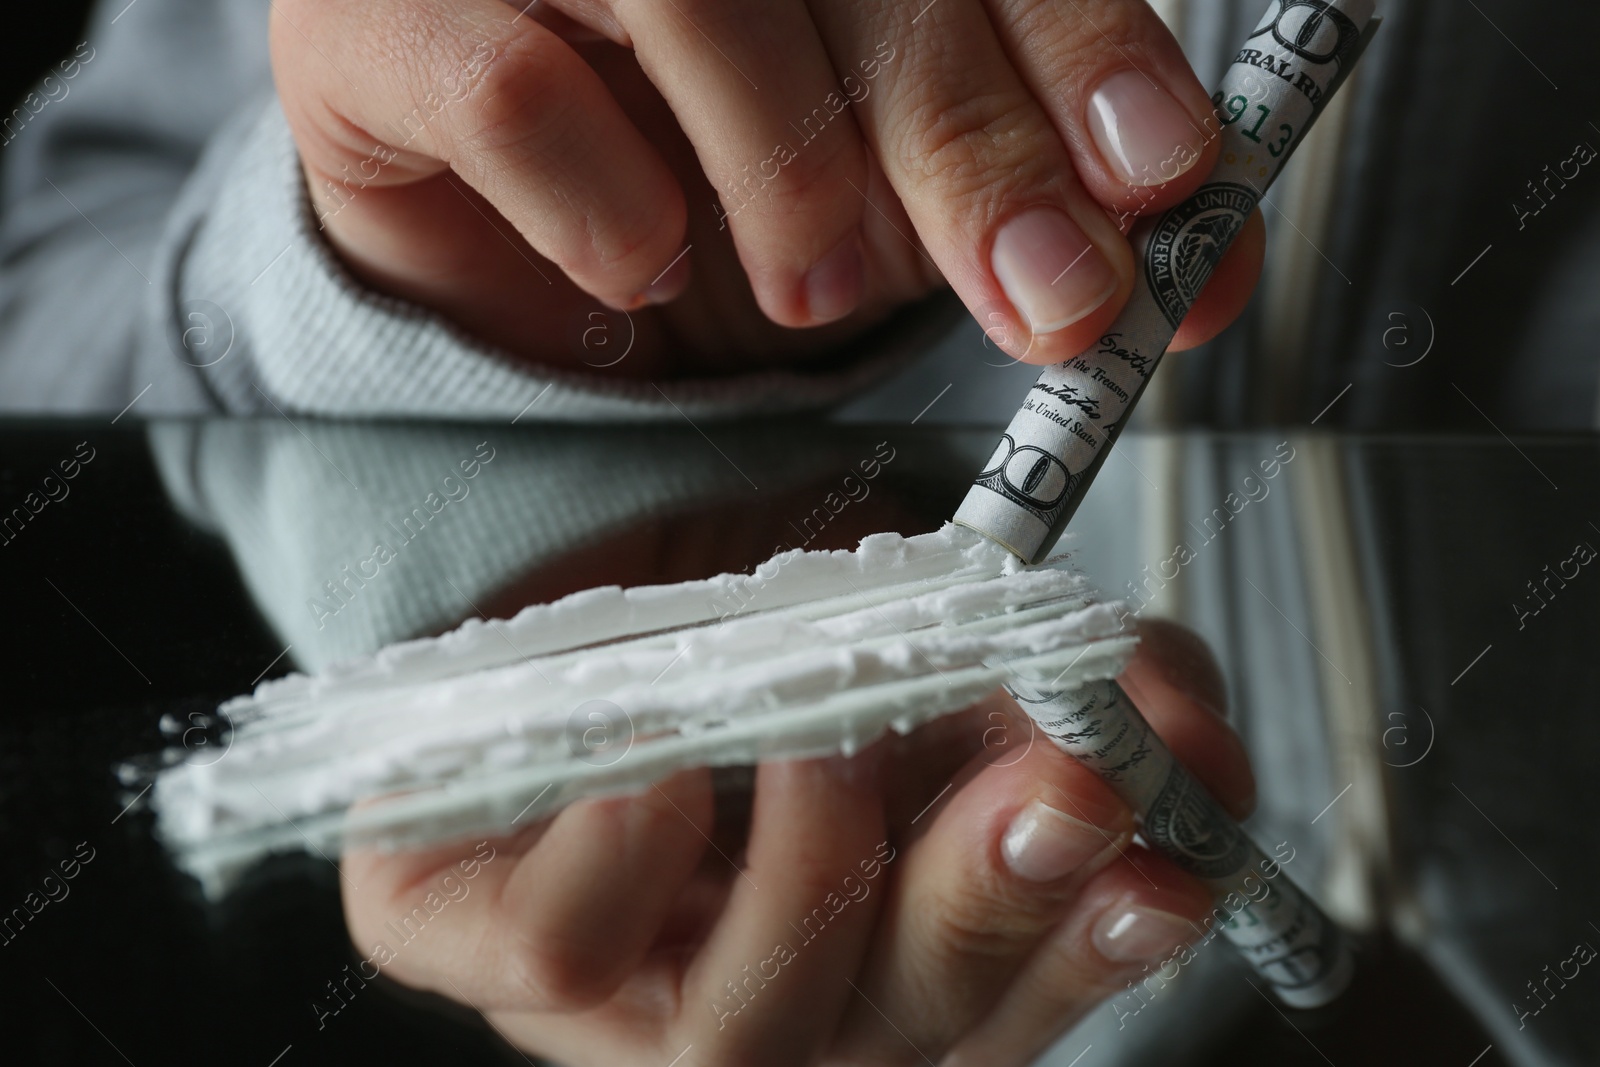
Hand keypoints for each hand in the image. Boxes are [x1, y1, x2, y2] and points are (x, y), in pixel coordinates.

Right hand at [270, 0, 1261, 377]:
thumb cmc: (700, 166)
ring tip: (819, 285)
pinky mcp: (388, 14)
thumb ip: (1033, 200)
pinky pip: (510, 84)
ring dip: (791, 167)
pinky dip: (602, 197)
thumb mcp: (892, 185)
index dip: (1085, 42)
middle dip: (972, 139)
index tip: (1161, 173)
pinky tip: (641, 264)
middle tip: (1045, 291)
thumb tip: (1192, 277)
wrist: (475, 199)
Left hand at [340, 619, 1253, 1065]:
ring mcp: (608, 995)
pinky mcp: (463, 928)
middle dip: (985, 912)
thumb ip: (1062, 686)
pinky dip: (619, 862)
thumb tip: (1185, 728)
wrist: (575, 551)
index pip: (1004, 1009)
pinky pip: (549, 951)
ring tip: (832, 732)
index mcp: (872, 956)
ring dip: (821, 876)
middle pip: (889, 1038)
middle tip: (1056, 790)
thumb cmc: (762, 614)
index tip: (1169, 868)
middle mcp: (757, 1001)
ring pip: (739, 1038)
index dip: (1095, 957)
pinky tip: (660, 762)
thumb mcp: (933, 630)